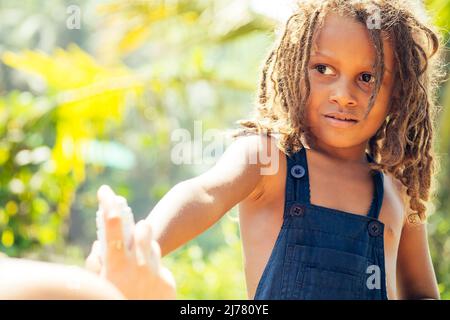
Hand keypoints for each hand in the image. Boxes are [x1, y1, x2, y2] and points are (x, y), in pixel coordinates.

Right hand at [85, 185, 175, 299]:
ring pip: (150, 244)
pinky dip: (149, 262)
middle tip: (124, 214)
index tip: (106, 193)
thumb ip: (98, 265)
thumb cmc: (115, 300)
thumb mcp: (100, 285)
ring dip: (143, 240)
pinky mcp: (166, 282)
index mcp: (116, 268)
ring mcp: (154, 274)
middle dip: (131, 222)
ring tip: (137, 242)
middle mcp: (137, 267)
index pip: (112, 231)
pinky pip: (157, 263)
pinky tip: (144, 272)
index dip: (109, 209)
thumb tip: (98, 246)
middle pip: (138, 231)